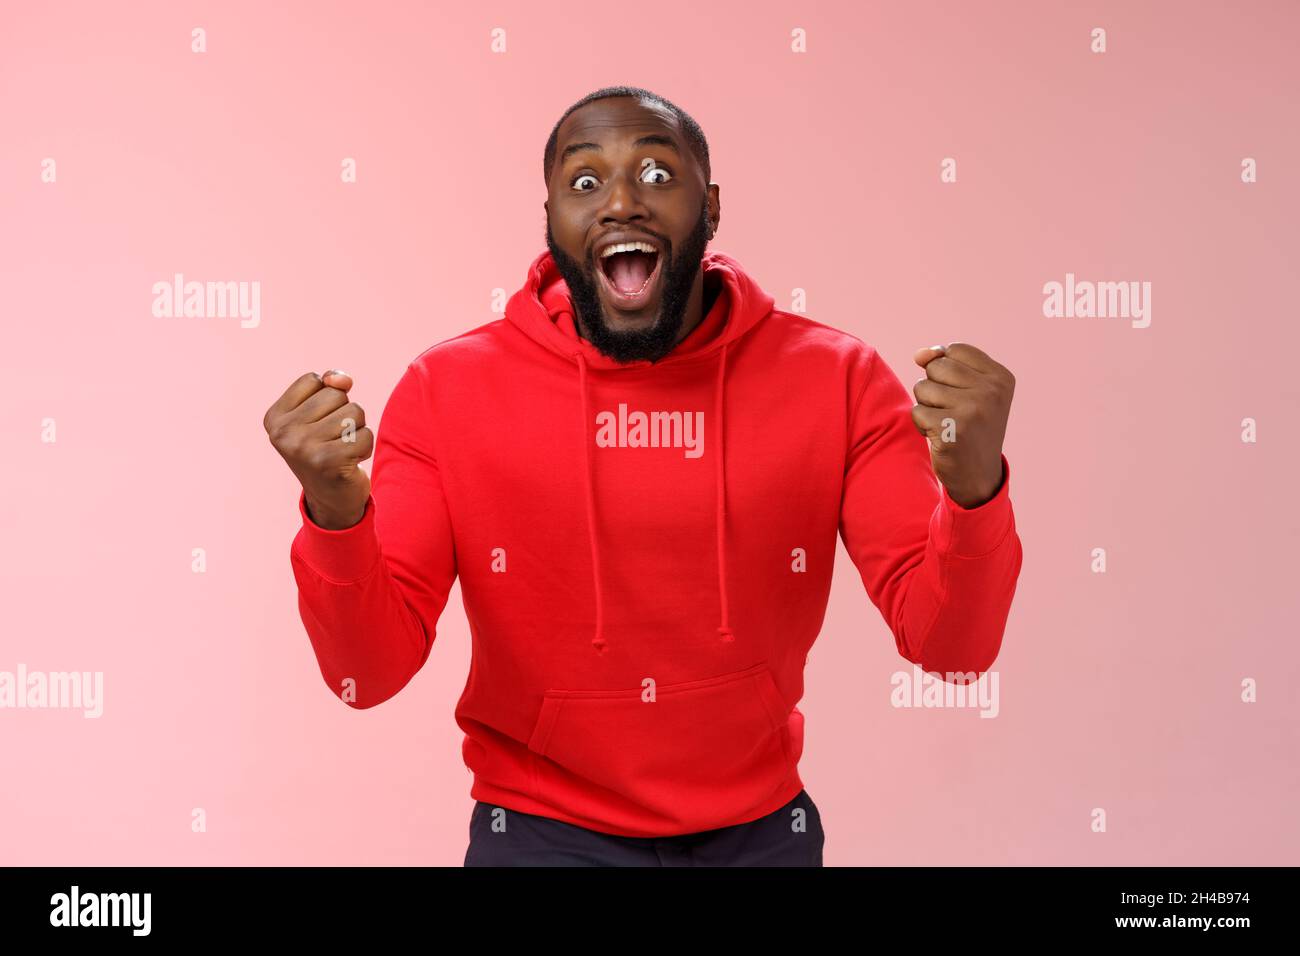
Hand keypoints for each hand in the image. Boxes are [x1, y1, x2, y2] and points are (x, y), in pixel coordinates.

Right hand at [263, 369, 372, 528]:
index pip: (314, 380)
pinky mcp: (328, 462)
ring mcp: (303, 448)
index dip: (327, 399)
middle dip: (345, 414)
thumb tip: (342, 378)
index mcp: (274, 417)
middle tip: (333, 440)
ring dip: (357, 430)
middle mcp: (283, 433)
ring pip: (354, 412)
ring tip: (341, 449)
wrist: (331, 500)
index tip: (318, 425)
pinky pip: (365, 434)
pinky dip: (365, 447)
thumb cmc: (327, 449)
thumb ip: (330, 386)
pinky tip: (350, 461)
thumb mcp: (320, 413)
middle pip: (336, 395)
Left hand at [910, 343, 1014, 508]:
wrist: (978, 476)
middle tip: (952, 411)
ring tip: (946, 423)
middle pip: (936, 366)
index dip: (945, 369)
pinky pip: (917, 411)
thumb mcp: (969, 390)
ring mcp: (973, 410)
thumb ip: (945, 362)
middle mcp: (991, 391)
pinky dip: (921, 425)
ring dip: (926, 406)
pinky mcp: (951, 429)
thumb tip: (921, 354)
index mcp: (1001, 377)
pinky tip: (940, 436)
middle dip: (933, 387)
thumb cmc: (970, 426)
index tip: (960, 394)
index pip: (954, 349)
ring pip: (922, 387)